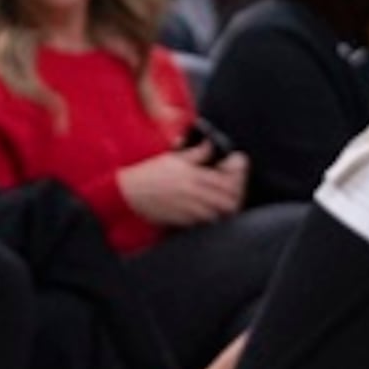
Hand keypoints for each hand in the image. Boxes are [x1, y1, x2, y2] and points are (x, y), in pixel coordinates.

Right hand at [117, 146, 243, 228]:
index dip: (238, 172)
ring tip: (225, 197)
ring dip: (227, 205)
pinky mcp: (185, 221)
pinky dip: (214, 216)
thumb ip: (196, 153)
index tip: (238, 164)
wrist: (130, 193)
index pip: (228, 179)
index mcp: (194, 176)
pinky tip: (211, 208)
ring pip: (221, 213)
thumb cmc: (149, 174)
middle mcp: (195, 194)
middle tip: (235, 185)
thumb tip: (210, 146)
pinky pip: (208, 222)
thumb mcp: (172, 158)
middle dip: (237, 192)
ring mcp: (191, 209)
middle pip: (230, 199)